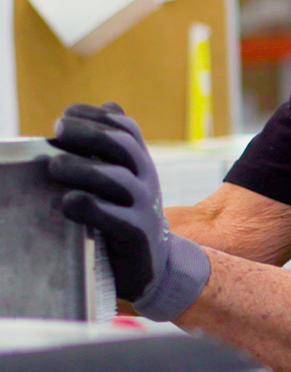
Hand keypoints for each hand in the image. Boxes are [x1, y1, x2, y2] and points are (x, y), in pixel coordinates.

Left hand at [48, 102, 209, 320]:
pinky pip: (109, 215)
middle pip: (122, 144)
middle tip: (57, 131)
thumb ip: (113, 149)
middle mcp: (147, 180)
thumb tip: (107, 105)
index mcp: (141, 164)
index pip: (124, 127)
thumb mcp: (125, 180)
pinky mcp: (136, 234)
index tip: (65, 119)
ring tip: (56, 167)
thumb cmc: (127, 217)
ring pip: (115, 177)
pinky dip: (84, 204)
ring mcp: (144, 207)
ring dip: (80, 168)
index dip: (94, 116)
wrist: (153, 265)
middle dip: (87, 132)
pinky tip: (68, 203)